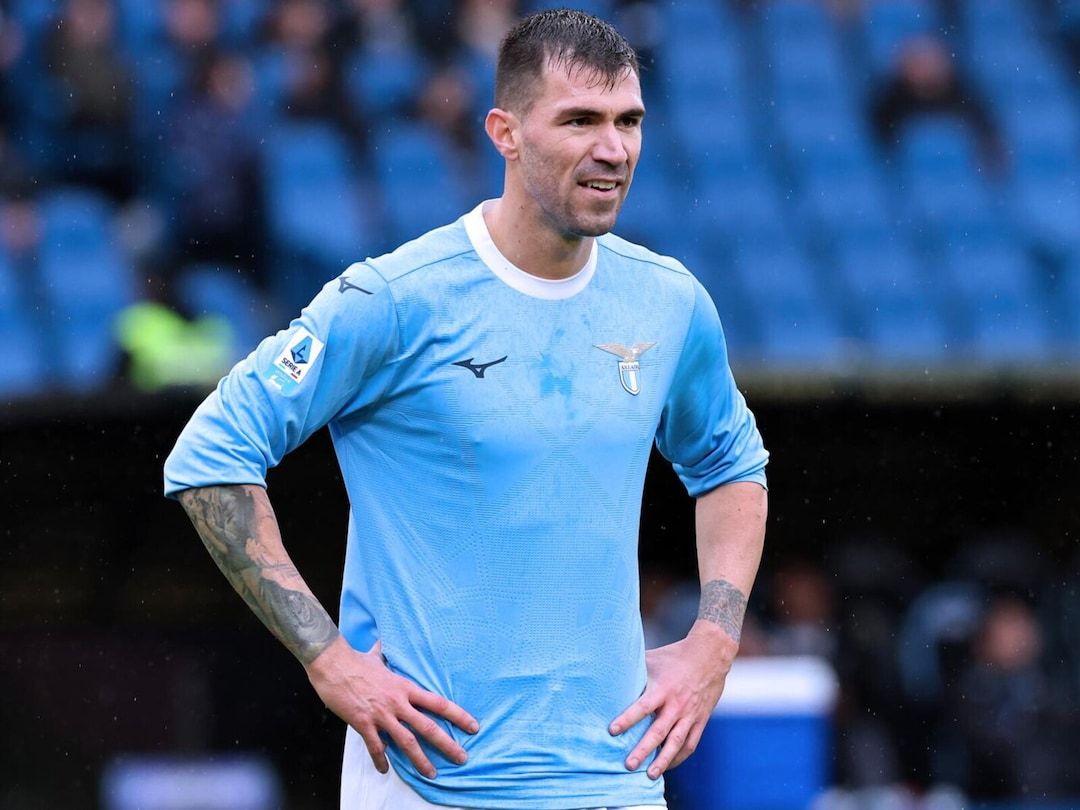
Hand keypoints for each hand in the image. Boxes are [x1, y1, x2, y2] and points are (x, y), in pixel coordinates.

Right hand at [305, 636, 478, 778]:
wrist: (333, 665)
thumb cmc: (355, 660)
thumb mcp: (376, 655)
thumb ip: (384, 652)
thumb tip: (382, 641)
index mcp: (405, 687)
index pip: (438, 703)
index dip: (457, 715)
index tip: (473, 726)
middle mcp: (398, 702)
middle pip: (428, 726)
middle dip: (447, 744)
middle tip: (461, 758)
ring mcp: (381, 714)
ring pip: (406, 742)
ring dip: (420, 760)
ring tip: (431, 773)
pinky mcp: (363, 723)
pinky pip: (375, 747)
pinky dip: (381, 760)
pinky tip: (384, 770)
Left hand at [609, 621, 737, 778]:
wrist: (710, 655)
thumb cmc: (675, 656)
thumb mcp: (653, 659)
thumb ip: (634, 670)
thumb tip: (608, 673)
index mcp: (663, 688)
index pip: (643, 707)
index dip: (627, 719)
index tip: (612, 731)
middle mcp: (677, 704)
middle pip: (658, 731)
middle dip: (643, 749)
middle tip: (628, 765)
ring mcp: (690, 714)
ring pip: (676, 743)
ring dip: (662, 760)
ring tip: (649, 775)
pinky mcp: (701, 720)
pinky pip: (690, 743)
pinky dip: (679, 756)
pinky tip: (667, 766)